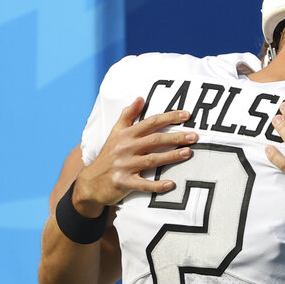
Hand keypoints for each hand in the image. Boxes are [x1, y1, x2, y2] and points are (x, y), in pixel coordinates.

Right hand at [73, 98, 195, 215]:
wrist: (90, 182)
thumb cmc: (108, 155)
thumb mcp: (115, 133)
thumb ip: (128, 115)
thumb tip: (140, 98)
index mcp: (125, 135)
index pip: (150, 122)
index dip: (169, 117)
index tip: (187, 115)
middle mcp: (125, 148)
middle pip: (154, 140)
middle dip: (175, 137)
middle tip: (194, 136)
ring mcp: (124, 166)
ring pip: (151, 160)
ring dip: (171, 156)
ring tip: (188, 153)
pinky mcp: (124, 183)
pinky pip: (143, 184)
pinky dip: (157, 185)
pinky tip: (171, 184)